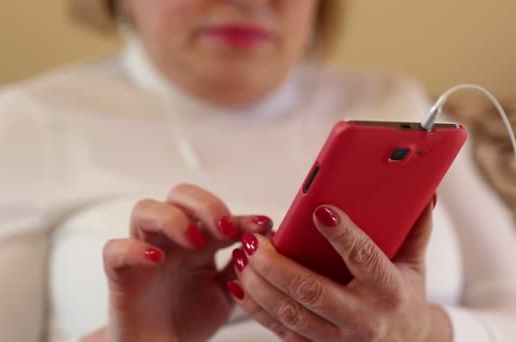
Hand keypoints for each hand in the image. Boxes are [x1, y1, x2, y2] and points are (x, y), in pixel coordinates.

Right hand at [82, 183, 272, 341]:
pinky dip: (133, 249)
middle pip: (179, 194)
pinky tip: (156, 261)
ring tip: (194, 241)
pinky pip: (114, 249)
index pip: (216, 213)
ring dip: (172, 218)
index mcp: (198, 241)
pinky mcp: (119, 274)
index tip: (263, 225)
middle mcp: (170, 240)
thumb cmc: (189, 319)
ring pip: (144, 209)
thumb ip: (243, 267)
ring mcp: (143, 252)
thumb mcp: (227, 293)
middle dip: (204, 204)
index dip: (240, 216)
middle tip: (224, 228)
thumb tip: (268, 240)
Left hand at [229, 200, 451, 340]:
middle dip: (276, 264)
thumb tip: (422, 190)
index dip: (342, 235)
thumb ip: (415, 226)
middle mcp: (364, 319)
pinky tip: (238, 284)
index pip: (364, 259)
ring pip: (289, 313)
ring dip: (258, 284)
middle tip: (254, 240)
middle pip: (312, 290)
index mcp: (390, 290)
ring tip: (241, 256)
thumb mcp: (415, 263)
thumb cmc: (404, 296)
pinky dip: (255, 308)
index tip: (320, 210)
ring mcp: (338, 338)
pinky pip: (280, 330)